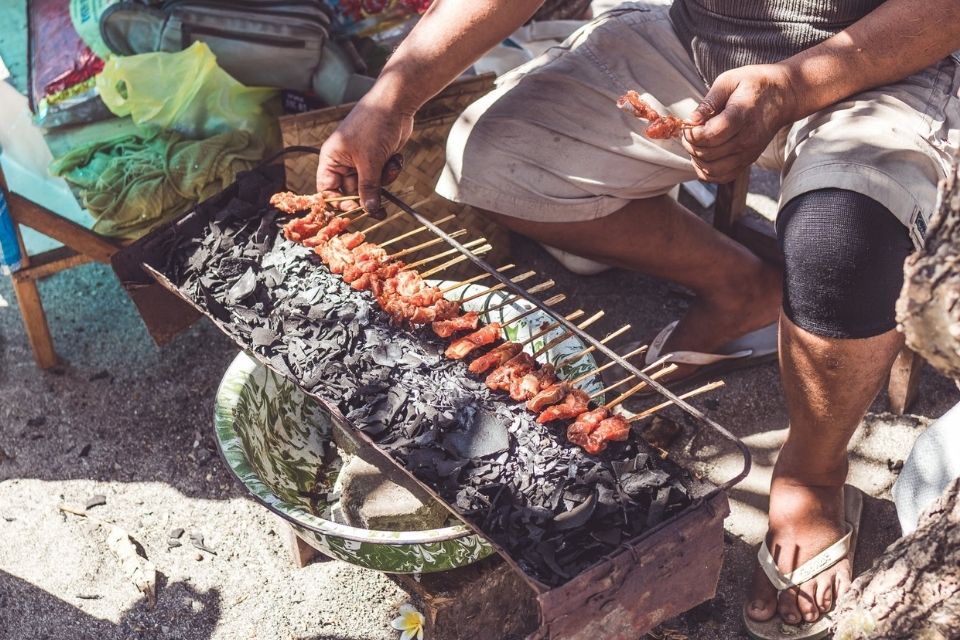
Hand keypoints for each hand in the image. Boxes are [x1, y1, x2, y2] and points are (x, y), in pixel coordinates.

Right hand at [316, 97, 414, 215]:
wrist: (396, 103)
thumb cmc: (374, 124)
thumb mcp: (370, 161)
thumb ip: (369, 188)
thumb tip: (369, 211)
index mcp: (332, 159)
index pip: (327, 189)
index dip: (339, 202)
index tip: (356, 209)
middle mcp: (344, 160)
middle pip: (352, 190)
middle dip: (368, 193)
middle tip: (381, 206)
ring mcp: (362, 159)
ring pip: (371, 184)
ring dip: (383, 180)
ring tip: (389, 164)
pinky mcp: (378, 158)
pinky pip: (382, 175)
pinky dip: (390, 170)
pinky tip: (395, 157)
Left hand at [682, 64, 800, 182]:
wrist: (784, 95)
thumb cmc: (755, 84)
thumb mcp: (729, 81)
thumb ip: (708, 101)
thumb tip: (691, 119)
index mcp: (740, 116)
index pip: (709, 135)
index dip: (692, 133)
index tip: (689, 124)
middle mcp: (746, 139)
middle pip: (707, 154)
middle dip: (690, 145)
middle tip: (689, 132)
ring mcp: (748, 153)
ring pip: (712, 170)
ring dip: (696, 160)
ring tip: (696, 144)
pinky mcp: (748, 161)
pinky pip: (722, 177)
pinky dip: (707, 172)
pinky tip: (703, 157)